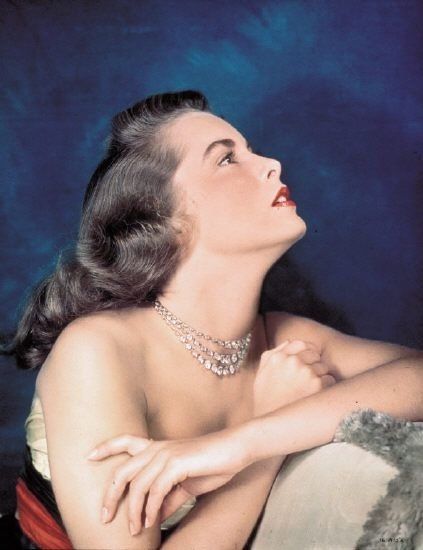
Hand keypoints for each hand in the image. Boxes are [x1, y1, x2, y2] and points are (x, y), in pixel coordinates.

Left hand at [87, 427, 249, 535]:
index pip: (125, 441)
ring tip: (133, 530)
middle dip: (110, 495)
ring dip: (132, 511)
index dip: (106, 447)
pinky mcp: (177, 463)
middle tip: (105, 517)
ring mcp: (166, 454)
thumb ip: (167, 499)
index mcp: (157, 447)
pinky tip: (148, 522)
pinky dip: (149, 510)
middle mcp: (157, 448)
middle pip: (122, 470)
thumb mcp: (185, 484)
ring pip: (136, 484)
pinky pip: (155, 490)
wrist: (235, 451)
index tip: (89, 456)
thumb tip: (152, 518)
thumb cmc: (211, 464)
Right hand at [254, 339, 335, 415]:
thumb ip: (272, 355)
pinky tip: (315, 396)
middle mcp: (292, 361)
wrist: (271, 426)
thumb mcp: (261, 374)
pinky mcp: (318, 385)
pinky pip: (330, 379)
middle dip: (314, 363)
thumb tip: (288, 342)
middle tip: (309, 378)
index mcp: (278, 357)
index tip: (307, 360)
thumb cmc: (265, 401)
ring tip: (311, 389)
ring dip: (321, 375)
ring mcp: (306, 372)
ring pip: (324, 366)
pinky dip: (326, 386)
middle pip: (314, 353)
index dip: (306, 351)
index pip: (300, 343)